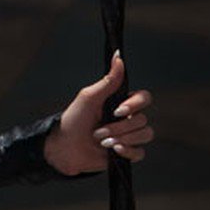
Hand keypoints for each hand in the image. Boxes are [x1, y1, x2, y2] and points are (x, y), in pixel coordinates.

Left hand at [43, 51, 153, 175]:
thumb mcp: (89, 97)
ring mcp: (128, 135)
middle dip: (119, 127)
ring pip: (145, 135)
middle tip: (99, 131)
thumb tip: (118, 56)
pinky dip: (128, 151)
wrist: (64, 147)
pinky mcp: (127, 153)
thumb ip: (109, 80)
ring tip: (102, 141)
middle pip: (143, 119)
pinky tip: (113, 150)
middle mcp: (127, 118)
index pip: (144, 98)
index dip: (135, 105)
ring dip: (122, 138)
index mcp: (119, 102)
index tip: (117, 111)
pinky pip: (140, 153)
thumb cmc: (74, 119)